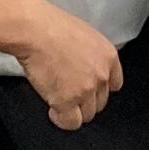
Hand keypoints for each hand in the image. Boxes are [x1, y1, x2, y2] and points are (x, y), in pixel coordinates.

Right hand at [11, 0, 125, 129]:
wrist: (34, 30)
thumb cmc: (50, 26)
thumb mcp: (83, 35)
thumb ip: (90, 55)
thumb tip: (83, 69)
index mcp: (108, 56)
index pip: (114, 84)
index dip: (98, 89)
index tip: (87, 89)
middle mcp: (101, 74)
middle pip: (100, 102)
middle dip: (84, 101)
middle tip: (67, 93)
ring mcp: (86, 90)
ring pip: (86, 115)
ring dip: (72, 110)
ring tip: (57, 100)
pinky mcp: (67, 101)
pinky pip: (70, 123)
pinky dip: (61, 119)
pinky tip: (52, 109)